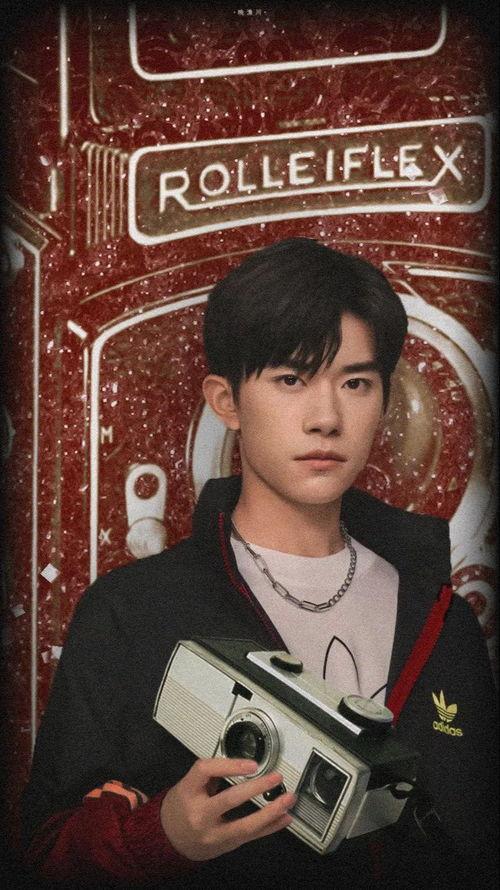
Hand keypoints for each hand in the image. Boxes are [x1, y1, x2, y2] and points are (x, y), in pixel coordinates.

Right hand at [160, 757, 295, 860]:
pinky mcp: (225, 845)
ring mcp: (213, 833)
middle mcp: (199, 814)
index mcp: (188, 792)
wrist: (169, 839)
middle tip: (276, 778)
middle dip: (256, 788)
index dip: (230, 765)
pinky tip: (284, 818)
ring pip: (245, 825)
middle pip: (230, 800)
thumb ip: (212, 774)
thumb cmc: (180, 807)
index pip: (206, 771)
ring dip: (271, 812)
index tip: (252, 764)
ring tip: (288, 799)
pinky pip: (251, 837)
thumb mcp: (187, 785)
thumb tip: (242, 763)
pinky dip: (270, 827)